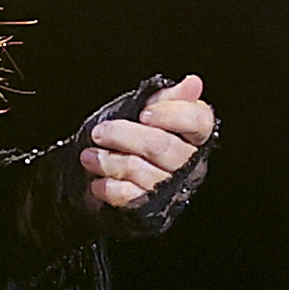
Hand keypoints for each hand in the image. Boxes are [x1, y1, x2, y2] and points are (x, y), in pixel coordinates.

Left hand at [80, 74, 213, 212]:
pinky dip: (109, 188)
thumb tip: (193, 82)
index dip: (172, 115)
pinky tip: (98, 181)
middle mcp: (188, 163)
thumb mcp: (149, 112)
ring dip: (108, 162)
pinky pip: (129, 197)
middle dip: (125, 136)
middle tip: (100, 132)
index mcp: (193, 136)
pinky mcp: (149, 207)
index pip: (199, 121)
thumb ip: (168, 98)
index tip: (145, 113)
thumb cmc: (135, 137)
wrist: (115, 175)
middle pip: (161, 146)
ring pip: (140, 171)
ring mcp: (169, 188)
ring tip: (89, 156)